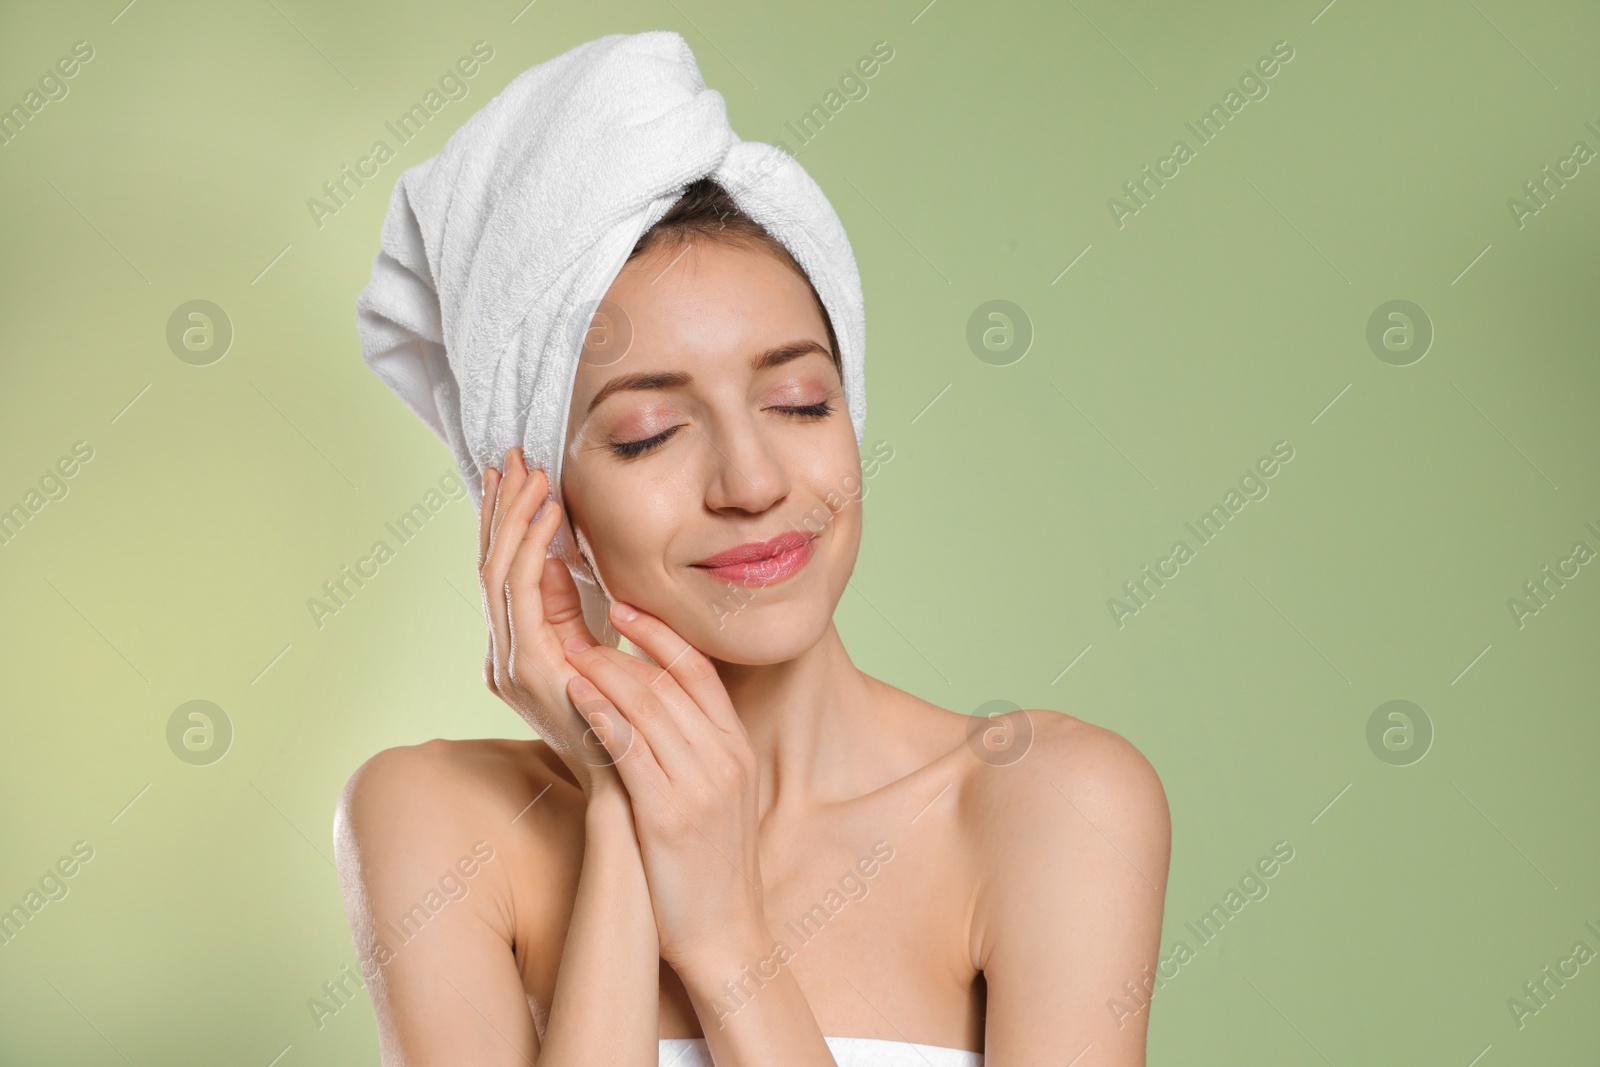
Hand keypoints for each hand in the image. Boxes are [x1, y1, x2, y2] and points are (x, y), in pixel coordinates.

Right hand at [478, 446, 628, 796]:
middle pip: (489, 565)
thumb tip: (557, 557)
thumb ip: (573, 610)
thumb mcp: (599, 652)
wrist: (635, 791)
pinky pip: (520, 594)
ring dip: (513, 517)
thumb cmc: (630, 725)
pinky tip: (550, 515)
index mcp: (519, 654)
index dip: (504, 523)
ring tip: (532, 475)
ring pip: (497, 572)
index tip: (515, 474)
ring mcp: (510, 665)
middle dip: (500, 507)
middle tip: (513, 455)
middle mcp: (504, 658)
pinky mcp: (528, 668)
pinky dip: (530, 547)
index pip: (501, 574)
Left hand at [561, 603, 767, 974]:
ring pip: (646, 707)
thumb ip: (696, 744)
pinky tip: (575, 695)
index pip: (699, 670)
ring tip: (568, 650)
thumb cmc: (711, 864)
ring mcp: (699, 785)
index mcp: (737, 747)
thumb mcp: (719, 792)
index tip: (625, 606)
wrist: (725, 932)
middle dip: (619, 647)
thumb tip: (654, 701)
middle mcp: (723, 758)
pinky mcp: (669, 814)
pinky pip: (630, 749)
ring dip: (603, 672)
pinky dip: (600, 714)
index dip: (660, 633)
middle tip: (578, 626)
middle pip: (667, 681)